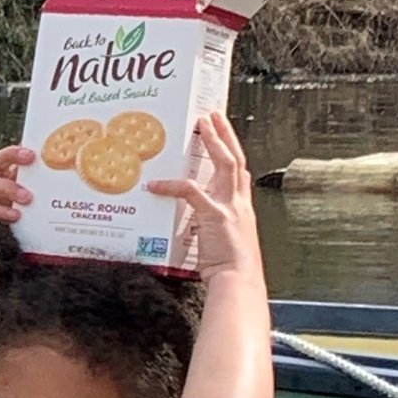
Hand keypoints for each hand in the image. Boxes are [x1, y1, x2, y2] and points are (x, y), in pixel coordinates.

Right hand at [0, 146, 33, 277]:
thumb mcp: (18, 223)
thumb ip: (30, 210)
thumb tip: (61, 203)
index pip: (7, 161)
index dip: (20, 151)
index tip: (39, 149)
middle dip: (13, 156)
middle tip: (31, 158)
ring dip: (10, 187)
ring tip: (28, 197)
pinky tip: (14, 216)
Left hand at [148, 110, 261, 280]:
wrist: (239, 281)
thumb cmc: (231, 269)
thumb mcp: (223, 242)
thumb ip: (210, 227)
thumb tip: (193, 225)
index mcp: (242, 208)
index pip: (238, 172)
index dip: (232, 151)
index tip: (224, 133)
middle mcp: (240, 203)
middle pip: (235, 159)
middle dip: (225, 135)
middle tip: (213, 115)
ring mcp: (230, 207)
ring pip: (224, 164)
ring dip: (213, 142)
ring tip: (203, 124)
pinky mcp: (215, 216)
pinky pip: (191, 192)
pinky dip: (171, 186)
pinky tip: (154, 184)